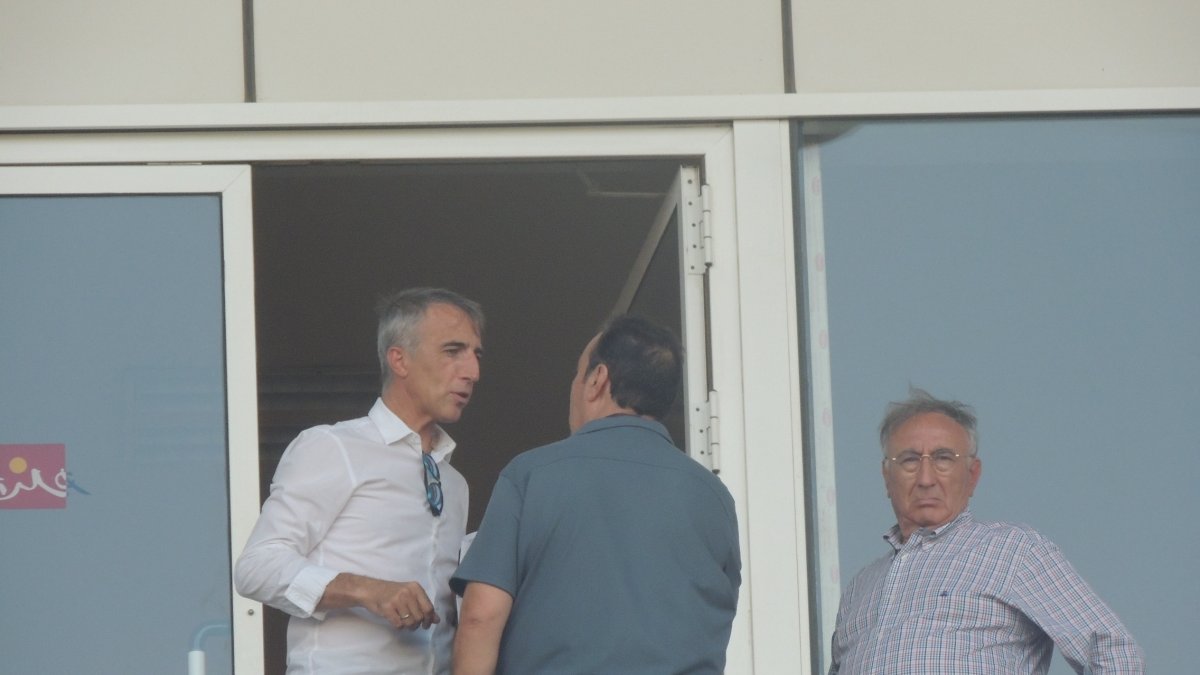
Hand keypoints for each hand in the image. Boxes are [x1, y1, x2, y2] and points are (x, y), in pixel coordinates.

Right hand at [321, 573, 440, 629]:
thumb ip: (424, 606)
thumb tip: (437, 620)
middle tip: (412, 625)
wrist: (371, 590)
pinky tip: (396, 621)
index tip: (426, 624)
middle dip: (417, 624)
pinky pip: (399, 625)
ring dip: (408, 627)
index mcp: (415, 588)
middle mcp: (408, 592)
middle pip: (420, 617)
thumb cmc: (392, 593)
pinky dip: (399, 627)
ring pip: (410, 622)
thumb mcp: (410, 595)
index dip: (429, 619)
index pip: (429, 608)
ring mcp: (397, 600)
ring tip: (404, 623)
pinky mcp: (387, 608)